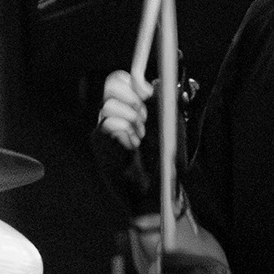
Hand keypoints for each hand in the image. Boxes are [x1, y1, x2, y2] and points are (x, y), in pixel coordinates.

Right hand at [92, 70, 160, 214]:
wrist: (158, 194)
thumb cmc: (167, 163)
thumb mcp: (174, 129)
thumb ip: (167, 104)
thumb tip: (157, 82)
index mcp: (133, 107)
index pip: (121, 79)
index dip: (133, 81)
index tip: (148, 94)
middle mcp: (116, 114)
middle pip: (112, 85)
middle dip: (132, 98)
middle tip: (144, 118)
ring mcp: (104, 128)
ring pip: (108, 106)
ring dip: (130, 120)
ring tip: (139, 139)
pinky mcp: (98, 144)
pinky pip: (107, 125)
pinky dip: (124, 134)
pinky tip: (131, 149)